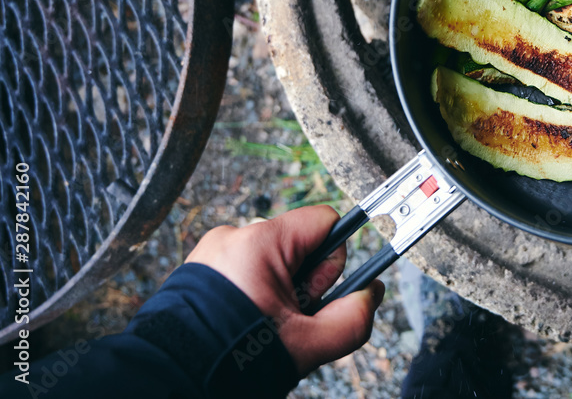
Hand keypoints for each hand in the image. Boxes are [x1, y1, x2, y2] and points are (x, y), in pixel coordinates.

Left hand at [185, 205, 384, 374]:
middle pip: (300, 246)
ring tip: (261, 329)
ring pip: (273, 263)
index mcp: (261, 242)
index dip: (334, 260)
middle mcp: (234, 237)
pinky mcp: (198, 269)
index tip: (324, 293)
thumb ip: (352, 319)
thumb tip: (371, 295)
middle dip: (305, 284)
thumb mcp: (307, 345)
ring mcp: (213, 252)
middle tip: (288, 322)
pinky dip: (253, 295)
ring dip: (279, 293)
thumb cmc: (229, 361)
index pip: (325, 221)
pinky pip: (245, 272)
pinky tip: (243, 325)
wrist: (168, 381)